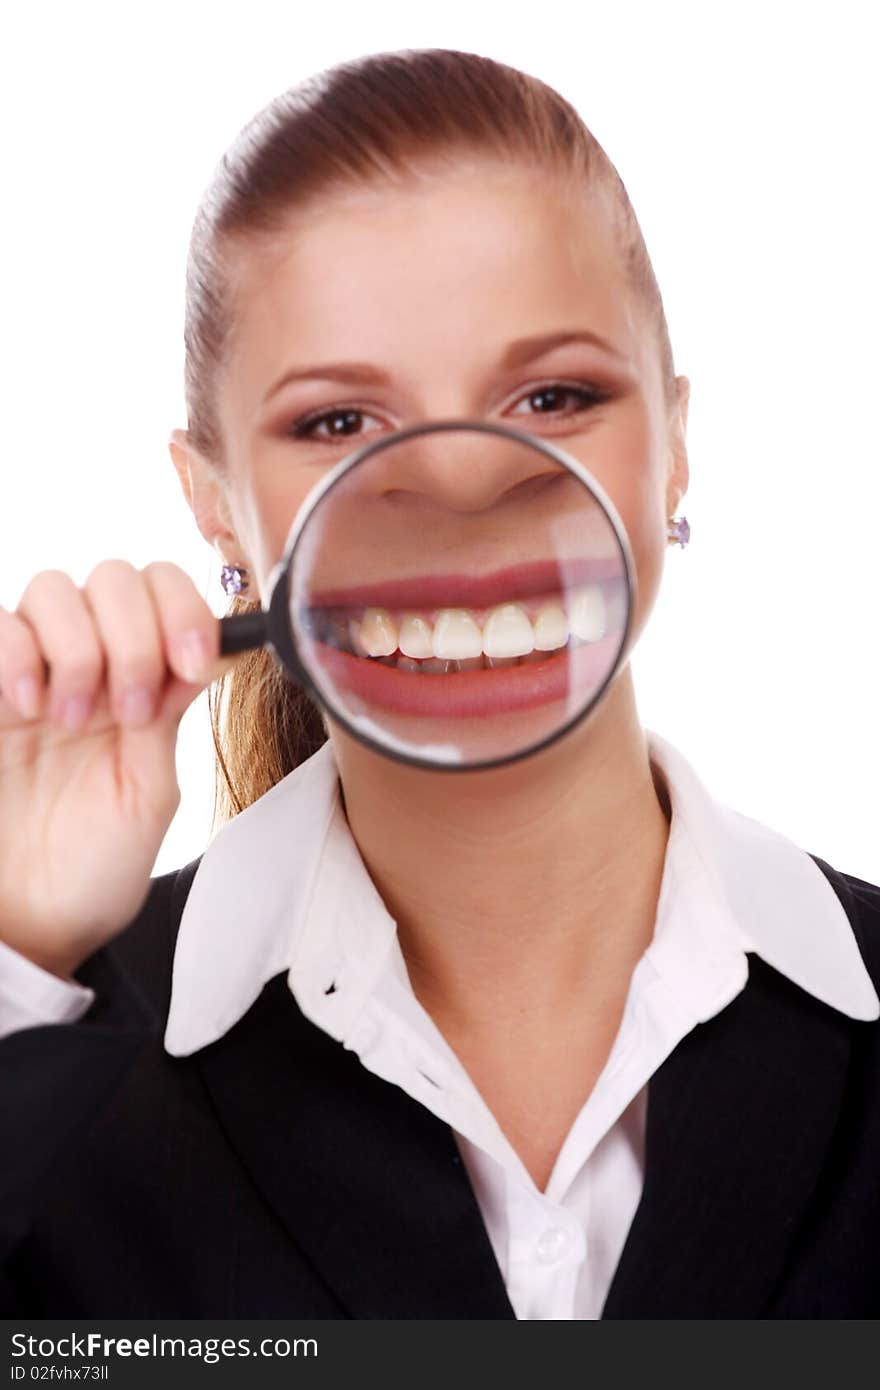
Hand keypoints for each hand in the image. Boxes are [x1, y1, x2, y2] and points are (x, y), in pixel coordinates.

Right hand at [0, 561, 236, 978]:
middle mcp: (89, 664)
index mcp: (143, 683)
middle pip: (116, 577)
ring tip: (73, 719)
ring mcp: (30, 673)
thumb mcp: (149, 793)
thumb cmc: (94, 868)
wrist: (30, 923)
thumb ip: (170, 716)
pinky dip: (18, 653)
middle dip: (136, 633)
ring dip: (80, 646)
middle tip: (131, 708)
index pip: (165, 593)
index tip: (193, 663)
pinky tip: (28, 707)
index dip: (185, 609)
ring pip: (54, 588)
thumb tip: (211, 646)